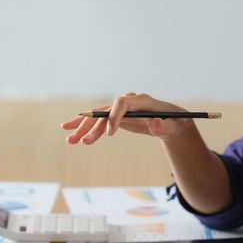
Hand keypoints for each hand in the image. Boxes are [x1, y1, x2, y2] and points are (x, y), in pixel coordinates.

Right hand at [60, 92, 195, 144]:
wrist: (171, 121)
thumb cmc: (173, 123)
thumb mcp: (172, 126)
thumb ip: (163, 126)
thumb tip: (154, 124)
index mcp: (141, 100)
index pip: (122, 104)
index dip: (114, 117)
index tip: (109, 134)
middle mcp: (127, 101)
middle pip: (105, 111)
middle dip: (92, 126)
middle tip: (81, 141)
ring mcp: (120, 108)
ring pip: (98, 116)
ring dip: (83, 128)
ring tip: (70, 141)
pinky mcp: (115, 116)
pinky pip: (97, 119)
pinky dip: (84, 125)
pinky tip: (68, 129)